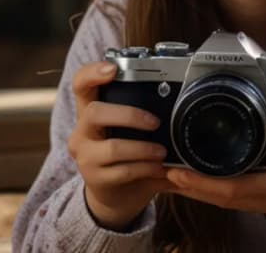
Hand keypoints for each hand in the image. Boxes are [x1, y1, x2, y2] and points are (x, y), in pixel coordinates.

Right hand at [67, 61, 172, 229]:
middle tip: (155, 122)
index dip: (92, 72)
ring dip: (144, 149)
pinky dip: (145, 168)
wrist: (115, 197)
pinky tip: (159, 169)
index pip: (80, 84)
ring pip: (113, 147)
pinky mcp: (95, 179)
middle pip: (95, 112)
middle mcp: (81, 132)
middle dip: (129, 115)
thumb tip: (185, 98)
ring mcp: (85, 156)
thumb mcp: (129, 133)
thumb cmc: (126, 156)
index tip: (113, 69)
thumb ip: (147, 115)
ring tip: (162, 152)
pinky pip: (123, 171)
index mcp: (89, 113)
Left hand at [165, 86, 265, 247]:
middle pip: (221, 196)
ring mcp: (257, 200)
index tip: (185, 173)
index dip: (210, 183)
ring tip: (164, 173)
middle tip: (164, 170)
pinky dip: (200, 189)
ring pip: (218, 199)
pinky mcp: (250, 197)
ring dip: (191, 189)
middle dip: (191, 186)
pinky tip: (182, 179)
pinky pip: (221, 196)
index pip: (242, 188)